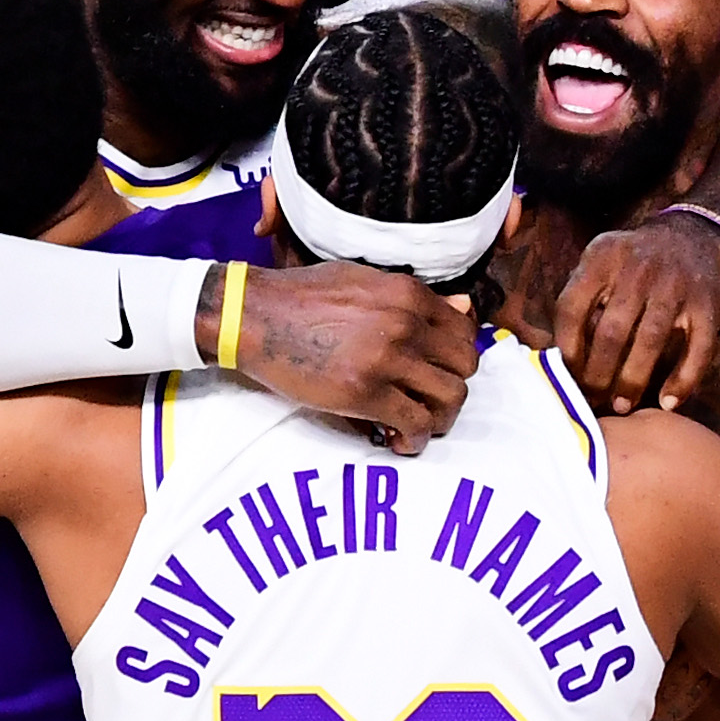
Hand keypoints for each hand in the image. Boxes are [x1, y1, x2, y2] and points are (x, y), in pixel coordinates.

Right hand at [219, 262, 478, 454]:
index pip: (465, 330)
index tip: (437, 370)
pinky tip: (398, 440)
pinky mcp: (364, 393)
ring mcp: (386, 359)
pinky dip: (414, 438)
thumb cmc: (302, 296)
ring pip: (451, 398)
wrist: (254, 315)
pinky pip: (416, 424)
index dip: (456, 355)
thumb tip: (464, 305)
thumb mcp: (364, 280)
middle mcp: (405, 323)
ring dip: (440, 417)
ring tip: (418, 422)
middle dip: (452, 386)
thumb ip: (414, 297)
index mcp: (407, 293)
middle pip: (466, 366)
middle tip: (429, 398)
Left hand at [556, 212, 719, 412]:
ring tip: (622, 405)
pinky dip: (683, 379)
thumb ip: (580, 296)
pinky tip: (668, 402)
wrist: (692, 239)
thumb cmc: (633, 265)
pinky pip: (697, 348)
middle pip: (611, 331)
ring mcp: (676, 285)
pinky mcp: (708, 304)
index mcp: (602, 258)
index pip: (572, 307)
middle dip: (598, 373)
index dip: (566, 347)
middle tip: (592, 400)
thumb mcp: (600, 262)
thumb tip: (557, 355)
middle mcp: (639, 269)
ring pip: (650, 341)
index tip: (565, 375)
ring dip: (633, 380)